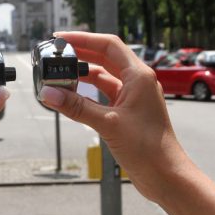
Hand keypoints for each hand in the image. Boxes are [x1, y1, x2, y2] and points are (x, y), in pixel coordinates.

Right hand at [38, 32, 186, 202]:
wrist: (166, 176)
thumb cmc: (148, 148)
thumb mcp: (108, 123)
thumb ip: (77, 107)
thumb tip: (49, 93)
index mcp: (139, 76)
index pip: (109, 45)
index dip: (84, 39)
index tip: (61, 39)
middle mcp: (137, 81)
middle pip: (104, 57)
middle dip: (80, 53)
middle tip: (57, 52)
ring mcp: (132, 96)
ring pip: (103, 76)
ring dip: (83, 73)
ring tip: (60, 72)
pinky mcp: (126, 110)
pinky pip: (103, 93)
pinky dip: (86, 92)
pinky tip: (71, 94)